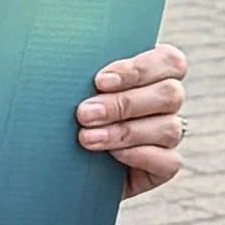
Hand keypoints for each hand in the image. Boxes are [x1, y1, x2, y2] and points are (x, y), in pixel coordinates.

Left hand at [77, 43, 184, 195]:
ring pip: (169, 128)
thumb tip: (64, 56)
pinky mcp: (163, 167)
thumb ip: (79, 74)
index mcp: (152, 73)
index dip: (139, 70)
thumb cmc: (62, 116)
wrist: (55, 165)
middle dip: (123, 104)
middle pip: (170, 94)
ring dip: (125, 132)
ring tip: (87, 139)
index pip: (169, 61)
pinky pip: (169, 162)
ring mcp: (168, 135)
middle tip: (84, 113)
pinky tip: (113, 156)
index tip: (100, 81)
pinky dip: (141, 157)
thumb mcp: (70, 90)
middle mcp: (165, 103)